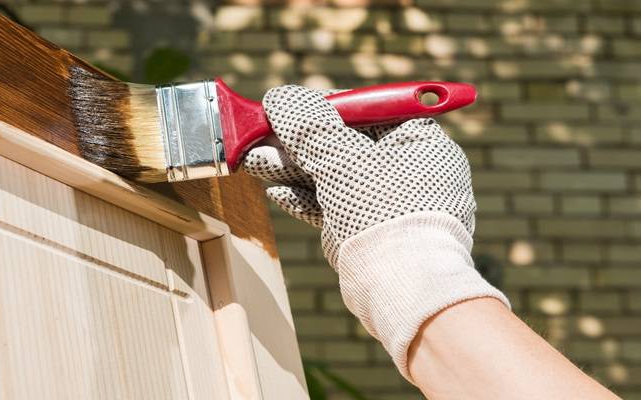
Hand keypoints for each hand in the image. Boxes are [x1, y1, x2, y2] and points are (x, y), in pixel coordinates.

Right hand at [244, 85, 475, 266]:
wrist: (401, 287)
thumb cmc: (385, 211)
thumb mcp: (343, 157)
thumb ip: (309, 125)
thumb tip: (281, 97)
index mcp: (417, 140)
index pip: (364, 110)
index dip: (321, 106)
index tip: (285, 108)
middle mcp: (406, 169)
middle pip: (343, 144)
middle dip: (297, 141)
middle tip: (260, 135)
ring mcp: (386, 202)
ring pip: (332, 177)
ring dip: (292, 168)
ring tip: (254, 160)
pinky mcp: (367, 231)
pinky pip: (332, 207)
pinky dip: (304, 199)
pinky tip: (277, 192)